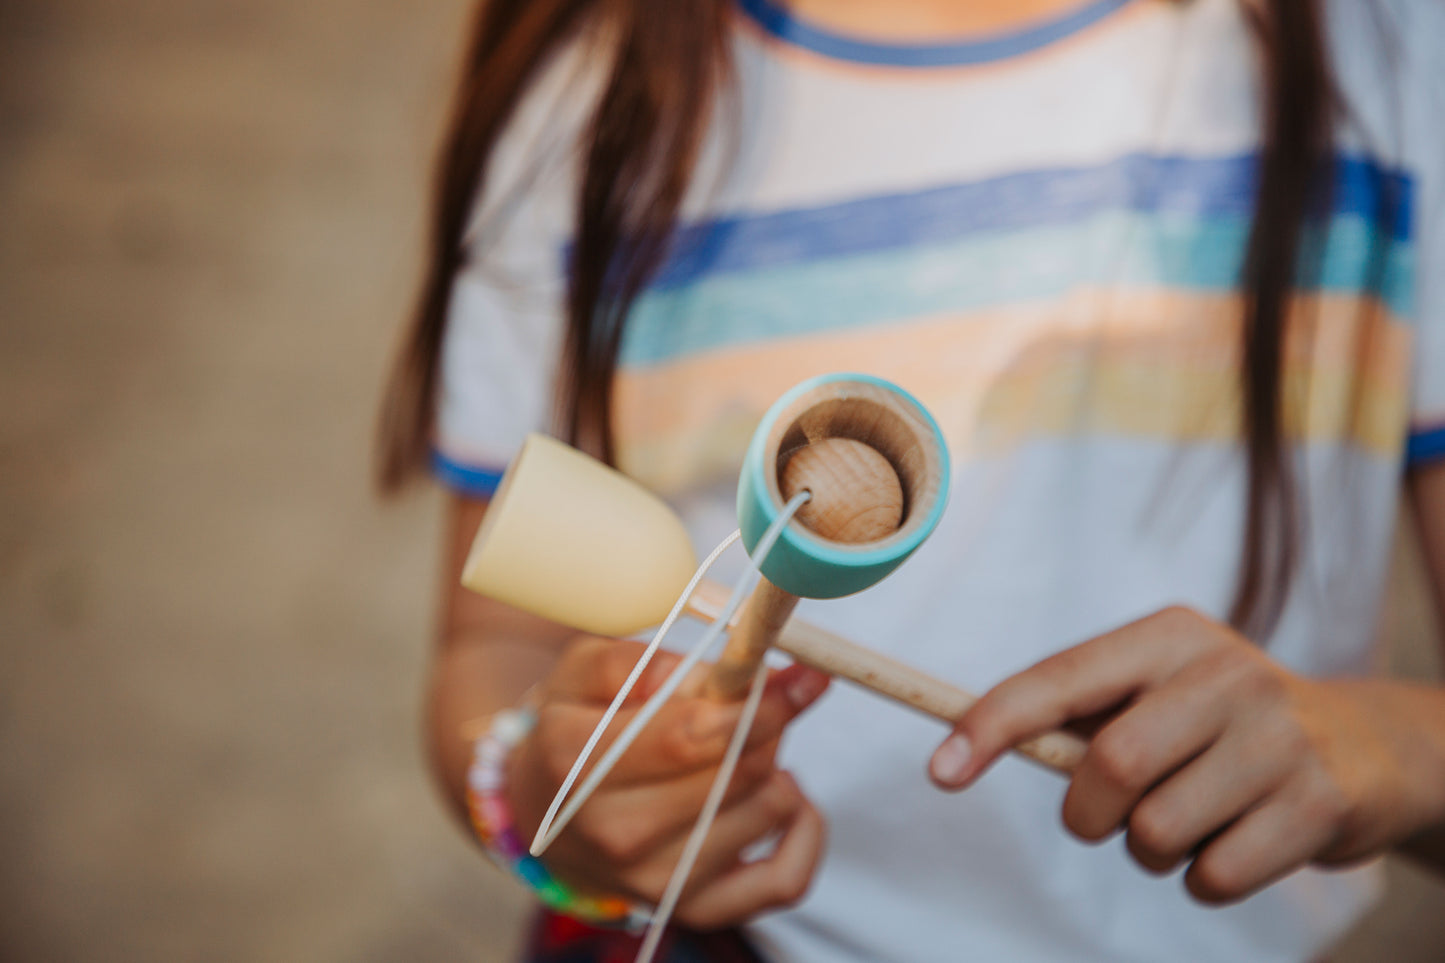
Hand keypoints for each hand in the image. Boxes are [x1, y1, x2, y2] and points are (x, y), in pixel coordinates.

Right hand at [508, 635, 830, 927]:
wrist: (541, 810)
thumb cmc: (572, 729)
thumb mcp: (583, 670)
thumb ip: (647, 661)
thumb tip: (725, 673)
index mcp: (577, 761)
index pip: (690, 735)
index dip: (757, 702)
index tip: (798, 675)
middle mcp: (614, 832)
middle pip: (737, 772)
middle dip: (769, 723)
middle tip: (763, 697)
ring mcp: (656, 881)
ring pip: (768, 809)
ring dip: (775, 764)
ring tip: (741, 746)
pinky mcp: (695, 910)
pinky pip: (786, 879)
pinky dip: (805, 831)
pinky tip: (783, 793)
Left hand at [928, 606, 1444, 902]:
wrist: (1365, 746)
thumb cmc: (1221, 724)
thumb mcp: (1160, 692)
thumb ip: (1080, 715)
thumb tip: (962, 748)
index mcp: (1168, 635)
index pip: (1059, 678)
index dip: (993, 725)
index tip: (940, 771)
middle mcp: (1226, 672)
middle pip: (1108, 766)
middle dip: (1087, 813)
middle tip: (1104, 818)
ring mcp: (1279, 735)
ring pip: (1157, 831)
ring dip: (1149, 851)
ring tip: (1186, 822)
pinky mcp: (1319, 802)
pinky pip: (1214, 875)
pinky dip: (1201, 881)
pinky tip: (1233, 844)